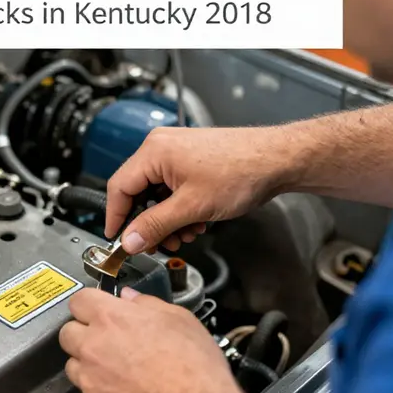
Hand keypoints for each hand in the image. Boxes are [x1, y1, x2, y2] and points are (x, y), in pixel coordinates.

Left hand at [59, 287, 249, 392]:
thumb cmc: (194, 371)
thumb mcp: (180, 321)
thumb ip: (147, 304)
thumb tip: (131, 298)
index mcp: (111, 318)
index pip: (78, 300)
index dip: (90, 304)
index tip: (99, 309)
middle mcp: (93, 346)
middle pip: (67, 332)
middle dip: (84, 333)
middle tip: (106, 340)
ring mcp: (90, 379)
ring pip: (73, 364)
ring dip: (88, 364)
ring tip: (117, 369)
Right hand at [106, 126, 292, 253]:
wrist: (277, 160)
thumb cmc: (241, 171)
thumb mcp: (191, 207)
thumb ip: (155, 226)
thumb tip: (129, 241)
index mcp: (153, 152)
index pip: (118, 188)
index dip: (115, 218)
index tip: (117, 240)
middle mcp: (160, 147)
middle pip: (137, 192)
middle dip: (148, 222)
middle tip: (157, 244)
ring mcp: (176, 152)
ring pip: (156, 194)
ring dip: (167, 220)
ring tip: (184, 235)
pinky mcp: (189, 159)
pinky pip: (172, 189)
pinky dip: (179, 209)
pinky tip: (195, 222)